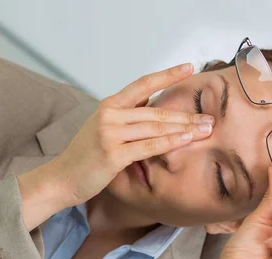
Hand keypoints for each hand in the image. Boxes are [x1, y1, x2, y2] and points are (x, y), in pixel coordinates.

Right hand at [49, 63, 213, 206]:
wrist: (61, 178)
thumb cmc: (84, 157)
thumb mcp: (102, 128)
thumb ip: (125, 116)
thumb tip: (151, 105)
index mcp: (108, 106)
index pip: (142, 84)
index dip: (167, 75)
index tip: (189, 67)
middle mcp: (109, 115)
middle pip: (155, 111)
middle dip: (185, 114)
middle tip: (209, 118)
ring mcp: (110, 133)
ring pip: (155, 127)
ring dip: (184, 128)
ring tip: (205, 129)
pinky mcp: (113, 154)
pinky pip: (149, 146)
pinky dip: (170, 143)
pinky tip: (187, 140)